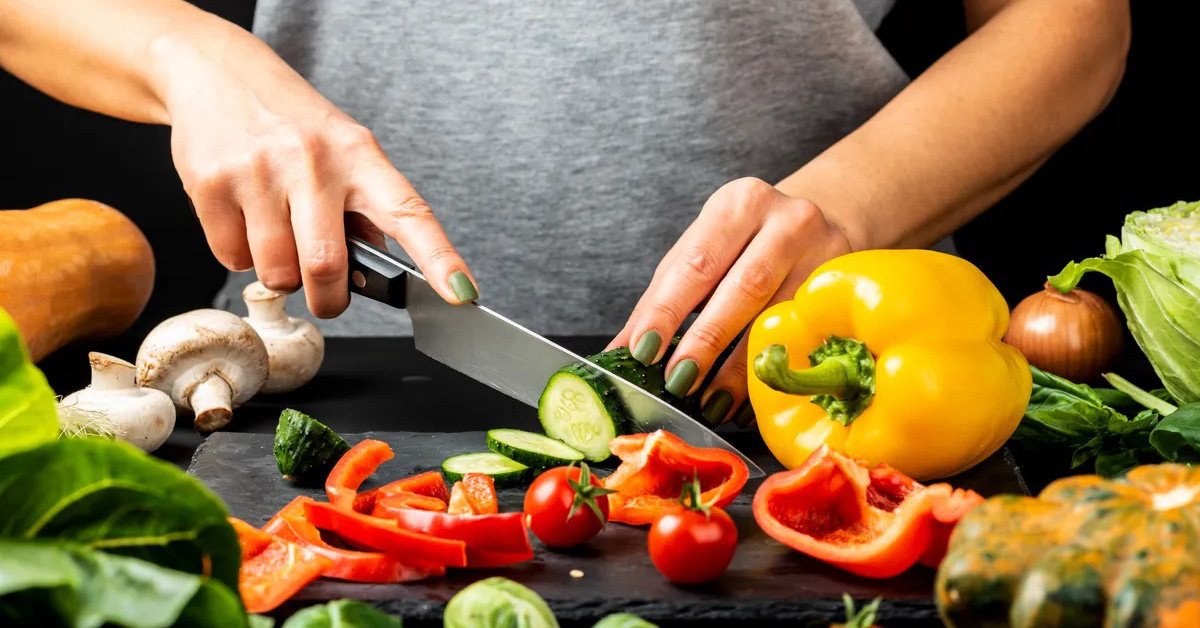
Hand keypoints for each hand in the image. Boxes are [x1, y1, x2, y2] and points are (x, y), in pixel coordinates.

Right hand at [154, 26, 475, 316]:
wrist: (218, 74)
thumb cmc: (293, 125)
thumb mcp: (344, 151)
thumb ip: (365, 209)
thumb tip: (379, 273)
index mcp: (360, 155)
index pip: (409, 214)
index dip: (440, 258)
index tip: (462, 293)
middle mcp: (312, 160)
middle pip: (327, 266)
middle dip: (329, 298)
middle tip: (326, 292)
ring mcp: (259, 172)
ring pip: (276, 273)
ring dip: (280, 274)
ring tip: (278, 233)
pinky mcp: (211, 185)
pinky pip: (231, 259)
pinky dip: (240, 255)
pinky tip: (245, 218)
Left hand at [610, 178, 852, 426]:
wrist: (822, 222)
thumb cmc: (748, 242)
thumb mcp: (702, 252)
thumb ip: (662, 297)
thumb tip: (619, 351)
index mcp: (738, 203)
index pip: (696, 262)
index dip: (667, 310)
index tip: (643, 349)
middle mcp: (786, 221)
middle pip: (743, 288)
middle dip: (706, 341)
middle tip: (676, 382)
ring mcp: (824, 252)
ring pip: (778, 317)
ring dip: (740, 368)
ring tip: (711, 401)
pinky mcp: (843, 287)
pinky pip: (805, 337)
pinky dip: (772, 372)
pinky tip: (750, 398)